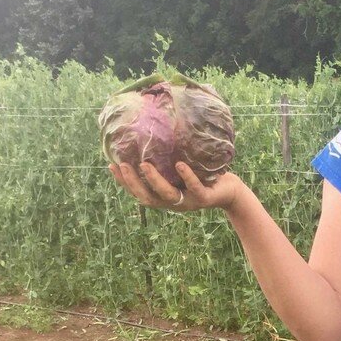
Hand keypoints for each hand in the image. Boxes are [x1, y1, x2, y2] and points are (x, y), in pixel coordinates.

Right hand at [108, 160, 242, 213]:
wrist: (229, 191)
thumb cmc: (203, 178)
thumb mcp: (181, 170)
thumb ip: (166, 162)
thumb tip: (150, 138)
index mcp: (165, 197)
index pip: (140, 192)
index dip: (124, 183)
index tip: (111, 166)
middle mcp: (174, 202)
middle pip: (148, 198)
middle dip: (133, 183)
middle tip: (123, 165)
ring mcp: (189, 202)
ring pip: (167, 195)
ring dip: (154, 181)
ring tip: (144, 165)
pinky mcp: (204, 198)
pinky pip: (194, 188)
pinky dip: (187, 177)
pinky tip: (180, 165)